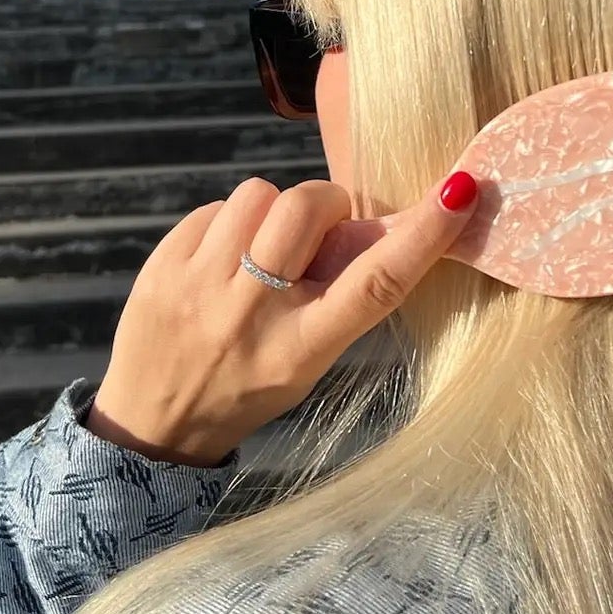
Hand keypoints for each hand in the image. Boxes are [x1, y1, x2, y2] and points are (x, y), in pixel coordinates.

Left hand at [85, 174, 477, 466]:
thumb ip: (344, 295)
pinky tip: (222, 259)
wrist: (153, 421)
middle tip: (320, 227)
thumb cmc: (249, 386)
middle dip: (323, 202)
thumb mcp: (310, 359)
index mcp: (301, 348)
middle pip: (304, 208)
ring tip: (263, 247)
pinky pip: (214, 206)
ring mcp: (198, 286)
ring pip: (258, 193)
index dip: (423, 235)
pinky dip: (228, 223)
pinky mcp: (161, 265)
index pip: (374, 284)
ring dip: (272, 211)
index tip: (459, 192)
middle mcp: (251, 314)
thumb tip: (388, 221)